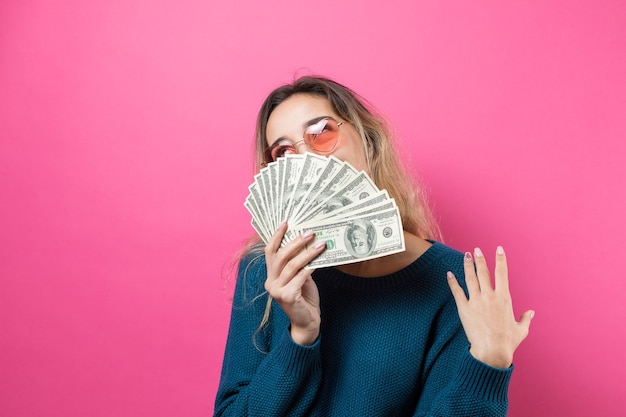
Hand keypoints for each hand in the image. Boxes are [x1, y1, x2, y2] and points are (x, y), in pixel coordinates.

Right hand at [264, 222, 325, 345]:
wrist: (307, 322)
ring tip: (320, 244)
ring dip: (307, 253)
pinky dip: (311, 267)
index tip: (286, 222)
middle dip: (296, 242)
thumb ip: (298, 264)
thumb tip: (307, 242)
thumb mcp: (300, 277)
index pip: (270, 252)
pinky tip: (320, 261)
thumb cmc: (305, 298)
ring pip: (292, 265)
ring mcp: (277, 290)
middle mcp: (270, 282)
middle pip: (281, 256)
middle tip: (310, 232)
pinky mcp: (287, 296)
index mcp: (271, 275)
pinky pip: (300, 277)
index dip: (276, 236)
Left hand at [447, 246, 533, 367]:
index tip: (499, 249)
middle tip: (476, 249)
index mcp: (504, 298)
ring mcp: (476, 301)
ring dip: (467, 265)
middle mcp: (490, 296)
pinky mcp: (464, 308)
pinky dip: (452, 282)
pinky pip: (457, 291)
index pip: (502, 273)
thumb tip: (531, 312)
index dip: (500, 259)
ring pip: (470, 278)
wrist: (492, 352)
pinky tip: (449, 274)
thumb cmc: (508, 343)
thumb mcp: (521, 330)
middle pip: (484, 272)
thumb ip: (526, 319)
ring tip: (465, 255)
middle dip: (480, 259)